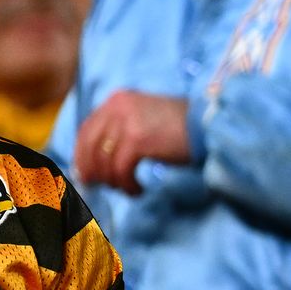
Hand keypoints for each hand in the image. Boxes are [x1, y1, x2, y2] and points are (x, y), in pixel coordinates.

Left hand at [72, 90, 191, 194]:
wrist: (207, 125)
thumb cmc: (181, 127)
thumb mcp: (144, 119)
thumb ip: (120, 132)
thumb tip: (95, 162)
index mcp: (117, 100)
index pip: (87, 129)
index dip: (82, 155)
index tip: (86, 173)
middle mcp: (117, 107)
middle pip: (90, 145)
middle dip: (92, 170)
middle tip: (99, 186)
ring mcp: (126, 122)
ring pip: (104, 160)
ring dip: (113, 181)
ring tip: (127, 188)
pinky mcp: (137, 140)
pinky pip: (120, 170)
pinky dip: (127, 184)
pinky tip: (138, 189)